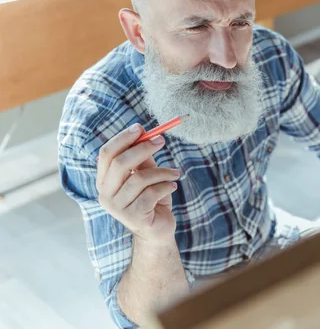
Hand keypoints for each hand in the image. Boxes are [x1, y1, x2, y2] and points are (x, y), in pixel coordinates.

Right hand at [96, 123, 179, 244]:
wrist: (158, 230)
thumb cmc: (151, 199)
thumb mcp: (146, 175)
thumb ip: (142, 158)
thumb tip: (144, 133)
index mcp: (105, 181)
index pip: (106, 154)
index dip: (122, 138)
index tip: (140, 128)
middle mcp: (106, 194)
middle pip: (120, 163)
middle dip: (143, 148)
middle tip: (161, 141)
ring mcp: (118, 208)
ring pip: (140, 179)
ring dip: (162, 172)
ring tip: (175, 173)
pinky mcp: (134, 217)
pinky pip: (151, 193)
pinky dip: (165, 186)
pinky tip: (172, 187)